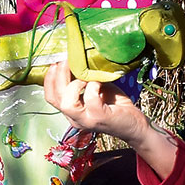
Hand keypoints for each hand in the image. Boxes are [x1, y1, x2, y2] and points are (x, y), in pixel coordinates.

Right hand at [43, 60, 178, 178]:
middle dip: (58, 76)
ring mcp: (86, 120)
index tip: (55, 63)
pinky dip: (93, 86)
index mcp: (71, 113)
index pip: (50, 97)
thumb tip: (76, 60)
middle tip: (66, 61)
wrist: (134, 124)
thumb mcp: (95, 90)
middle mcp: (74, 119)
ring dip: (73, 84)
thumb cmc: (115, 106)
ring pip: (67, 103)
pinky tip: (99, 82)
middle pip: (55, 98)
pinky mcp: (100, 118)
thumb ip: (83, 80)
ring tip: (83, 75)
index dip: (49, 79)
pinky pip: (90, 98)